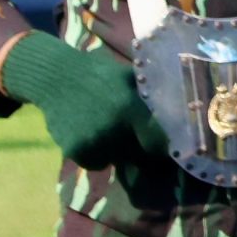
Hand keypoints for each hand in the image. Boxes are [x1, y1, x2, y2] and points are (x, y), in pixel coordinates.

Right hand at [0, 32, 168, 168]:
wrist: (56, 78)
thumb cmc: (98, 74)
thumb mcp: (129, 77)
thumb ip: (150, 95)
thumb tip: (179, 107)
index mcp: (130, 108)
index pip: (157, 141)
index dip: (163, 147)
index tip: (167, 147)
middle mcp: (113, 128)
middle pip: (137, 153)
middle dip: (139, 148)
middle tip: (133, 136)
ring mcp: (92, 141)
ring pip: (115, 159)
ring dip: (116, 152)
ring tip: (108, 132)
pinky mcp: (74, 151)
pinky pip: (95, 163)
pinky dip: (95, 156)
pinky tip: (90, 137)